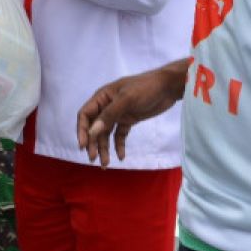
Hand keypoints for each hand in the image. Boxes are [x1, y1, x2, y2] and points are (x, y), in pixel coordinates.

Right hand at [76, 59, 191, 165]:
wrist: (168, 87)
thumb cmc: (145, 88)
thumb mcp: (127, 99)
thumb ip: (109, 115)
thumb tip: (92, 132)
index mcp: (102, 97)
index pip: (85, 115)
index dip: (82, 131)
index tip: (83, 146)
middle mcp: (107, 106)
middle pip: (94, 127)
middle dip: (93, 143)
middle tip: (93, 159)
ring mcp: (118, 114)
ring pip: (106, 134)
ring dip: (104, 148)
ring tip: (105, 164)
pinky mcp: (129, 120)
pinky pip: (120, 135)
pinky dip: (119, 145)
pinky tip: (121, 156)